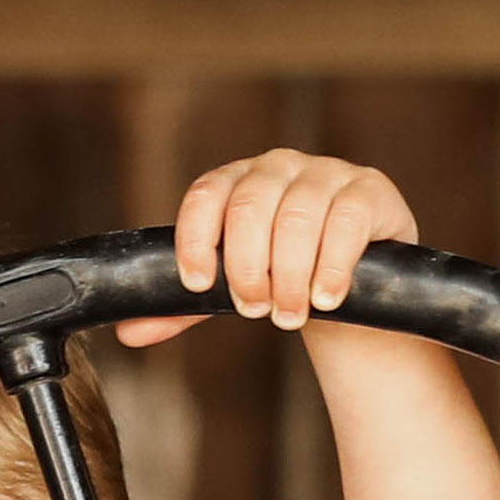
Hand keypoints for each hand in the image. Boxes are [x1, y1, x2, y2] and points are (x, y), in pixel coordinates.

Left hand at [130, 149, 419, 345]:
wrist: (355, 284)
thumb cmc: (284, 277)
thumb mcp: (234, 290)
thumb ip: (187, 307)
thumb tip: (129, 333)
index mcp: (237, 181)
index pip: (205, 195)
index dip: (195, 238)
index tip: (197, 284)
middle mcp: (279, 166)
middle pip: (250, 206)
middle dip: (248, 266)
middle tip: (256, 309)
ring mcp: (327, 173)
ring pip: (298, 215)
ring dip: (290, 273)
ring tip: (291, 314)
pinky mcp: (370, 191)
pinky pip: (346, 220)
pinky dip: (332, 264)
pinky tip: (326, 297)